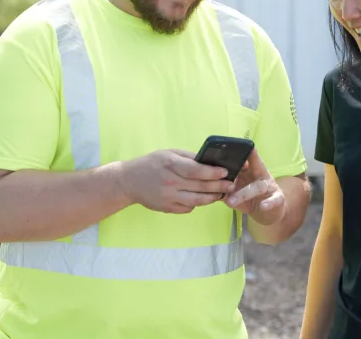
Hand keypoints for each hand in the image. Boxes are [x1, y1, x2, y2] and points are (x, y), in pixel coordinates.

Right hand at [116, 149, 233, 213]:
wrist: (129, 181)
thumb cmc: (151, 164)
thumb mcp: (169, 153)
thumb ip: (189, 157)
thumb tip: (210, 161)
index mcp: (171, 164)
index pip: (197, 170)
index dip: (213, 173)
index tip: (226, 172)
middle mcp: (170, 182)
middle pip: (200, 186)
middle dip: (219, 186)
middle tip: (231, 184)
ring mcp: (168, 197)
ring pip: (197, 200)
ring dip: (213, 197)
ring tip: (222, 193)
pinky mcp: (167, 208)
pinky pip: (188, 207)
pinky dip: (198, 203)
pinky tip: (204, 198)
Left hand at [224, 148, 285, 225]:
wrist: (269, 212)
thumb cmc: (250, 196)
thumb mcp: (238, 189)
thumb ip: (226, 184)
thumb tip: (206, 180)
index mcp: (251, 170)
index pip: (247, 158)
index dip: (241, 153)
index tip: (231, 149)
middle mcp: (262, 175)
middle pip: (255, 167)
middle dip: (246, 165)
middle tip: (234, 169)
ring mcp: (270, 187)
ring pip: (258, 186)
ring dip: (245, 193)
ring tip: (230, 201)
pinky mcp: (277, 199)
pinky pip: (274, 200)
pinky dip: (269, 203)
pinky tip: (263, 206)